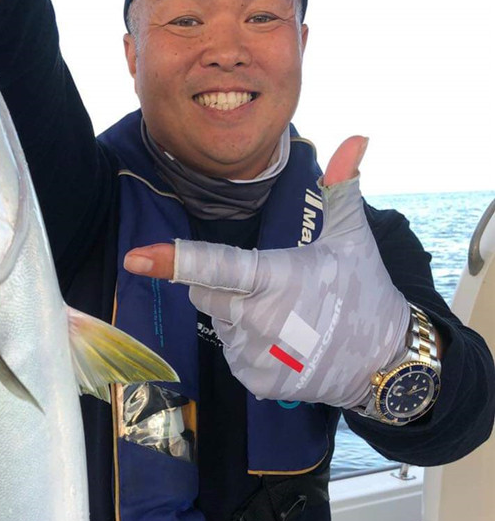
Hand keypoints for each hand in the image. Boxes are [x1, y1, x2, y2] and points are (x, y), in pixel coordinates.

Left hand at [124, 137, 411, 409]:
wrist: (386, 361)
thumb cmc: (366, 292)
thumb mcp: (353, 238)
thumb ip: (341, 188)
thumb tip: (356, 138)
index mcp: (278, 279)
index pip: (217, 267)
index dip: (173, 261)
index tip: (135, 258)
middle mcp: (260, 321)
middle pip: (207, 294)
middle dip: (225, 286)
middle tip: (272, 288)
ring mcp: (256, 355)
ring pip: (220, 324)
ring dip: (240, 317)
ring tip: (288, 319)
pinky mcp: (256, 382)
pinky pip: (232, 354)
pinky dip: (250, 346)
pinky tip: (286, 345)